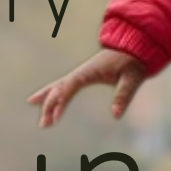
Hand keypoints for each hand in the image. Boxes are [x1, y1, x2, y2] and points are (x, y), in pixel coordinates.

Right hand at [27, 46, 144, 126]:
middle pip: (59, 88)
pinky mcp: (82, 75)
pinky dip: (51, 93)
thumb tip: (116, 115)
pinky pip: (62, 85)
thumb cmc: (133, 62)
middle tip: (44, 124)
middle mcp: (81, 72)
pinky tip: (37, 100)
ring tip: (40, 119)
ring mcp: (80, 73)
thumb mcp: (132, 79)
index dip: (61, 101)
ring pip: (58, 87)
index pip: (71, 86)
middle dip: (49, 106)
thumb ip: (124, 96)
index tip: (55, 117)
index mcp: (90, 71)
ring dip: (47, 101)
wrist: (133, 46)